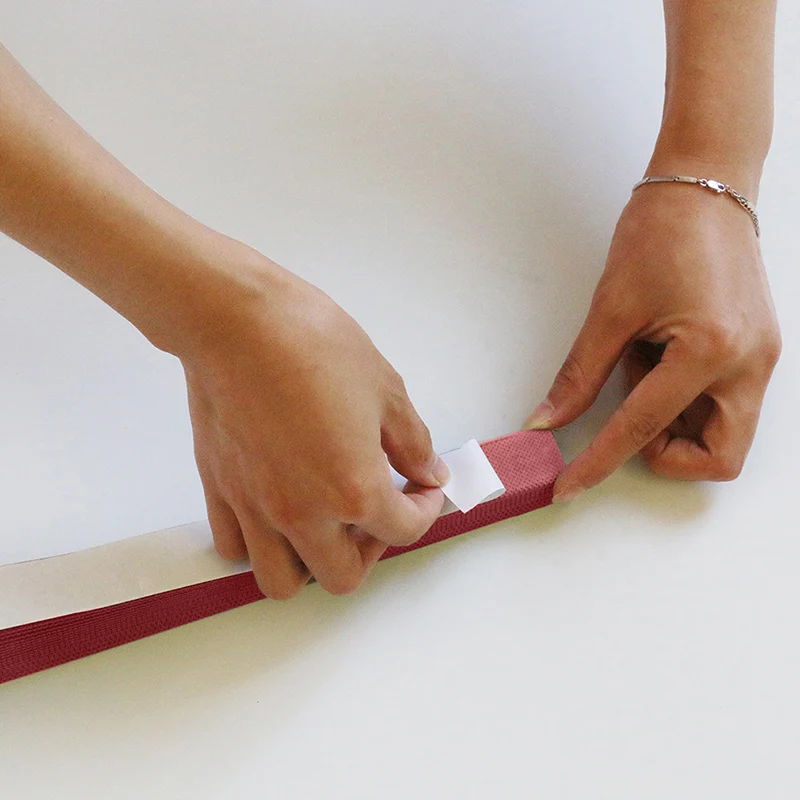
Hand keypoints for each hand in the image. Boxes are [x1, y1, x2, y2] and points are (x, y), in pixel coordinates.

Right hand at [182, 250, 448, 597]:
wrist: (237, 321)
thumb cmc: (315, 345)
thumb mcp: (385, 389)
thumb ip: (412, 444)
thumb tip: (428, 473)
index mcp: (353, 490)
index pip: (404, 530)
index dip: (425, 509)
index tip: (423, 487)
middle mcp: (302, 514)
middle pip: (343, 577)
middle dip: (371, 550)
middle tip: (377, 509)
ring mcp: (255, 508)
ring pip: (281, 582)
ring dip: (311, 563)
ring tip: (324, 521)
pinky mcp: (219, 491)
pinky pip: (235, 546)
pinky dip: (258, 543)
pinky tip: (277, 506)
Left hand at [525, 179, 780, 500]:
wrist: (706, 184)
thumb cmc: (662, 231)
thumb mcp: (611, 309)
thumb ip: (580, 375)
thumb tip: (549, 420)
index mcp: (711, 351)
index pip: (643, 431)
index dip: (598, 464)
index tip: (569, 486)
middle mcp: (749, 365)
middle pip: (716, 458)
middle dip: (665, 454)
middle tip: (629, 417)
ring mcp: (761, 359)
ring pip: (725, 435)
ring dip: (678, 424)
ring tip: (645, 369)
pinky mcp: (759, 350)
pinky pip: (727, 403)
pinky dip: (688, 400)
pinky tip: (662, 360)